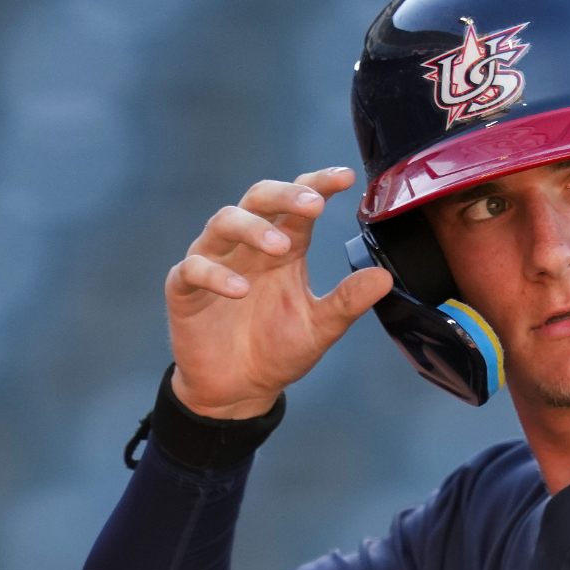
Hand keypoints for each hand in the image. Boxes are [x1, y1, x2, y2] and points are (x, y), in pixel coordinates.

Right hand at [164, 165, 393, 417]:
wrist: (238, 391)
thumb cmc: (277, 351)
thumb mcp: (319, 328)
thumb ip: (347, 302)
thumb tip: (384, 278)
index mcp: (284, 248)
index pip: (299, 204)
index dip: (319, 184)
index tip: (345, 178)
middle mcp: (248, 247)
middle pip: (259, 198)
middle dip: (285, 195)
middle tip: (313, 204)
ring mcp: (215, 262)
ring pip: (224, 222)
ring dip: (253, 229)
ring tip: (280, 247)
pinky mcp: (185, 288)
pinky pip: (194, 268)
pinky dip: (215, 275)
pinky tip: (240, 290)